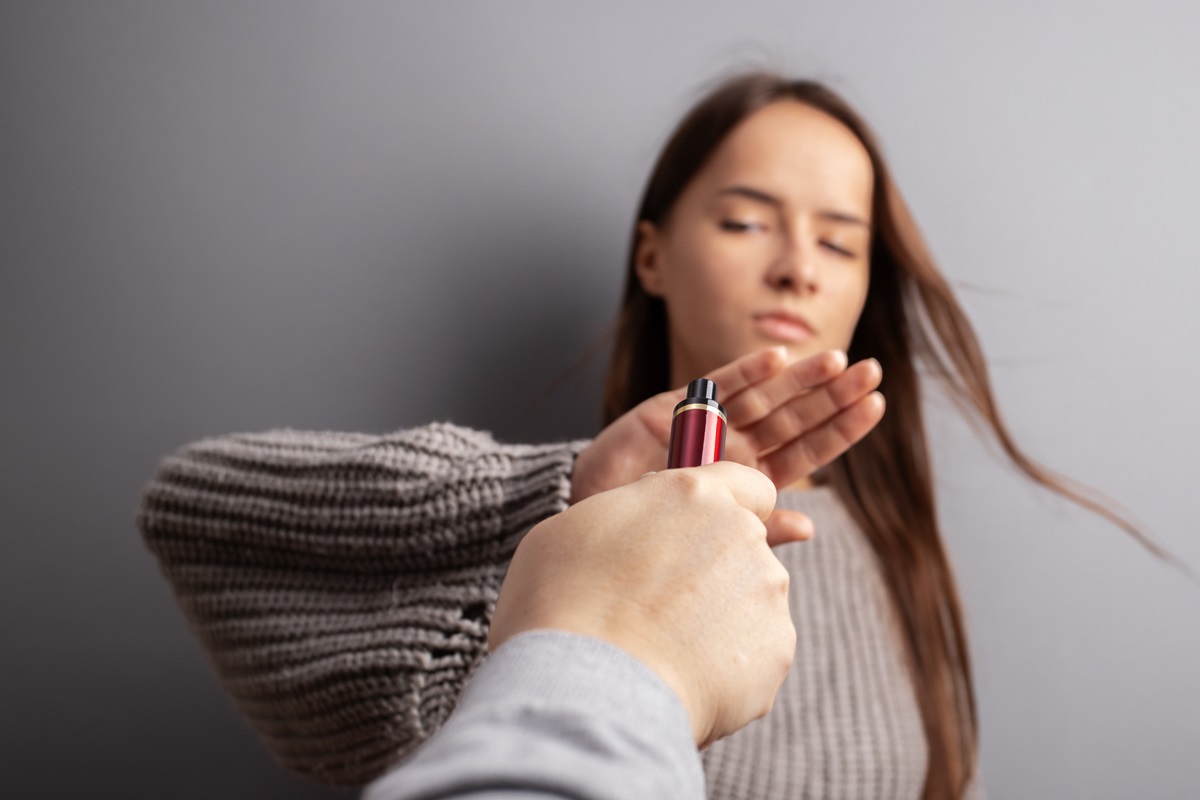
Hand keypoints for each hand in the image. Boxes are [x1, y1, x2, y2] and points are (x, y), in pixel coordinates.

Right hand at [489, 462, 802, 747]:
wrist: (588, 690)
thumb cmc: (562, 605)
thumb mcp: (573, 530)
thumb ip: (628, 514)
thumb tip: (644, 519)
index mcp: (692, 493)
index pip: (746, 482)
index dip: (731, 507)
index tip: (707, 532)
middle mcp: (740, 533)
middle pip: (746, 546)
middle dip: (714, 571)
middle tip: (659, 607)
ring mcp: (766, 590)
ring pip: (750, 602)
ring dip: (720, 621)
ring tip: (662, 650)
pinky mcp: (778, 648)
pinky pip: (756, 653)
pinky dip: (728, 667)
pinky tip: (681, 677)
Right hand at [570, 347, 883, 503]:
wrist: (591, 517)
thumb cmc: (652, 531)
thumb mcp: (714, 533)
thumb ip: (760, 527)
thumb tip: (810, 526)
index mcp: (752, 479)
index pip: (807, 450)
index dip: (840, 428)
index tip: (875, 406)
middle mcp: (736, 447)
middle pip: (794, 417)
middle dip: (832, 394)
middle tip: (872, 372)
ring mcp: (708, 424)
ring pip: (764, 396)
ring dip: (800, 378)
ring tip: (838, 360)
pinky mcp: (676, 407)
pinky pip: (717, 386)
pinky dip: (747, 371)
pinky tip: (777, 358)